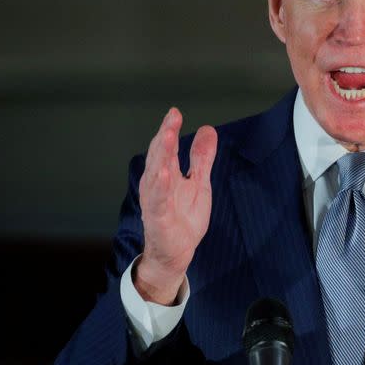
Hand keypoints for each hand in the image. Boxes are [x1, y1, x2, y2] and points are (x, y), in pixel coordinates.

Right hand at [134, 108, 217, 304]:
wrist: (176, 252)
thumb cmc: (183, 217)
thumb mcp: (199, 183)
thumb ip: (202, 158)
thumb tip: (207, 129)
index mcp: (166, 173)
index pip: (167, 147)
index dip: (170, 129)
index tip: (175, 112)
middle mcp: (157, 184)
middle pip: (160, 155)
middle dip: (165, 135)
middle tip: (173, 117)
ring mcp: (156, 200)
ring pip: (156, 173)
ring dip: (161, 154)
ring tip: (167, 136)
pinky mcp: (159, 218)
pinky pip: (158, 201)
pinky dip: (161, 186)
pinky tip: (165, 173)